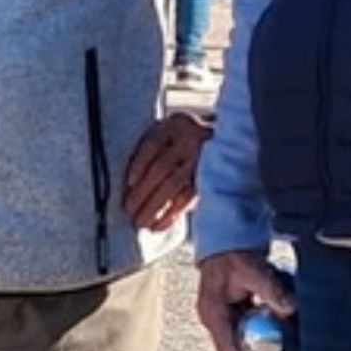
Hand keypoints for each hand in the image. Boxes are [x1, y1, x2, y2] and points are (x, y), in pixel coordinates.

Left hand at [123, 112, 211, 230]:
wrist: (224, 141)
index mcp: (175, 125)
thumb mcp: (168, 134)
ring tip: (140, 222)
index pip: (153, 144)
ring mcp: (202, 159)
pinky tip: (159, 225)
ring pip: (174, 185)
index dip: (139, 164)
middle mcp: (190, 139)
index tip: (129, 182)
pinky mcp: (209, 180)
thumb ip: (151, 150)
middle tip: (128, 210)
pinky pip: (189, 199)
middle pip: (162, 166)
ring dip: (154, 206)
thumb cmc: (181, 142)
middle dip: (143, 191)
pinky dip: (172, 214)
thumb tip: (127, 184)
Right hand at [197, 249, 295, 350]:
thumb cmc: (232, 255)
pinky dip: (255, 334)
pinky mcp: (228, 312)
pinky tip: (272, 333)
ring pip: (236, 341)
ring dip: (253, 348)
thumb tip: (289, 309)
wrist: (223, 242)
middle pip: (231, 350)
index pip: (226, 348)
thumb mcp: (254, 271)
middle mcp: (213, 318)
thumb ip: (272, 290)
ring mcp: (219, 316)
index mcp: (213, 313)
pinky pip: (241, 330)